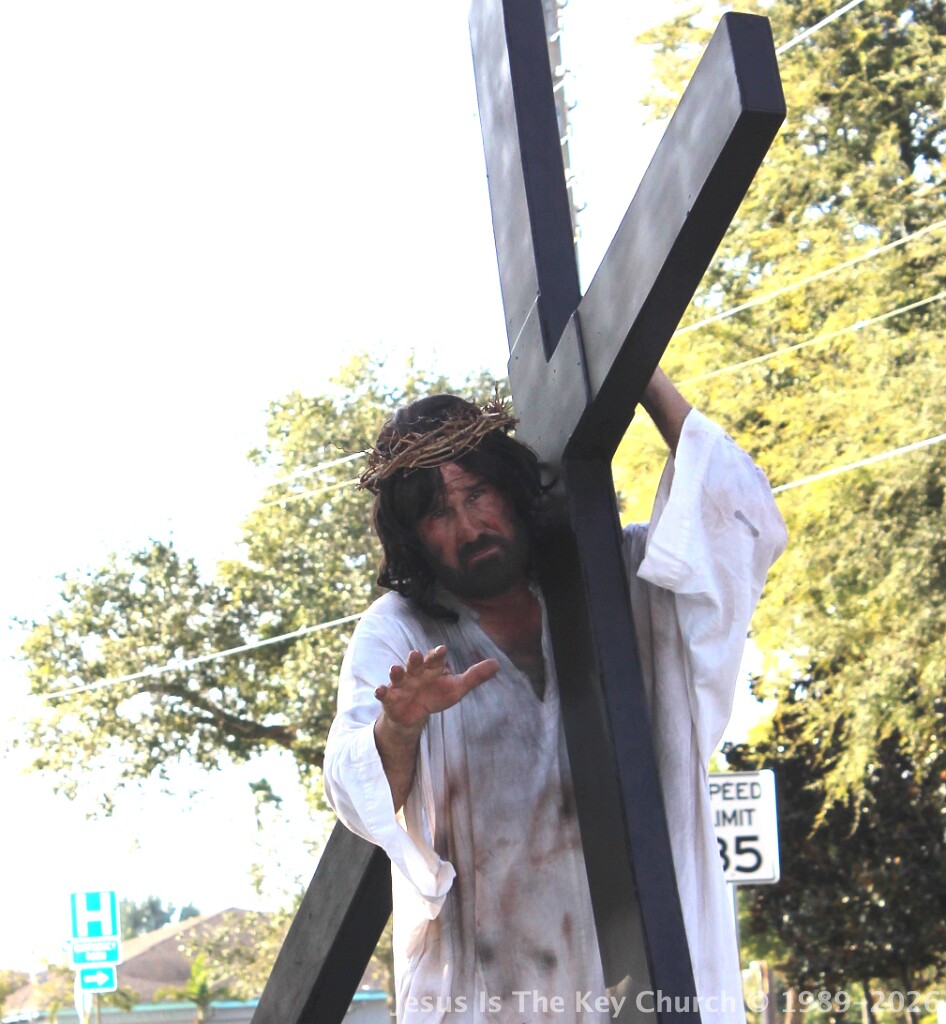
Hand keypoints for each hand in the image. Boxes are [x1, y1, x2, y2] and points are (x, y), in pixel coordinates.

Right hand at [375, 645, 499, 732]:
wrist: (414, 713)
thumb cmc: (436, 695)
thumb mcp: (457, 688)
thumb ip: (474, 676)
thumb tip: (497, 664)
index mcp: (432, 668)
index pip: (435, 659)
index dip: (438, 654)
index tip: (442, 650)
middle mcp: (415, 673)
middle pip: (415, 663)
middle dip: (414, 659)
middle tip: (415, 654)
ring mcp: (401, 684)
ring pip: (398, 675)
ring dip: (396, 671)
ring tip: (395, 669)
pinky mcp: (391, 698)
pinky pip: (384, 694)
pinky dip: (381, 692)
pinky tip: (379, 691)